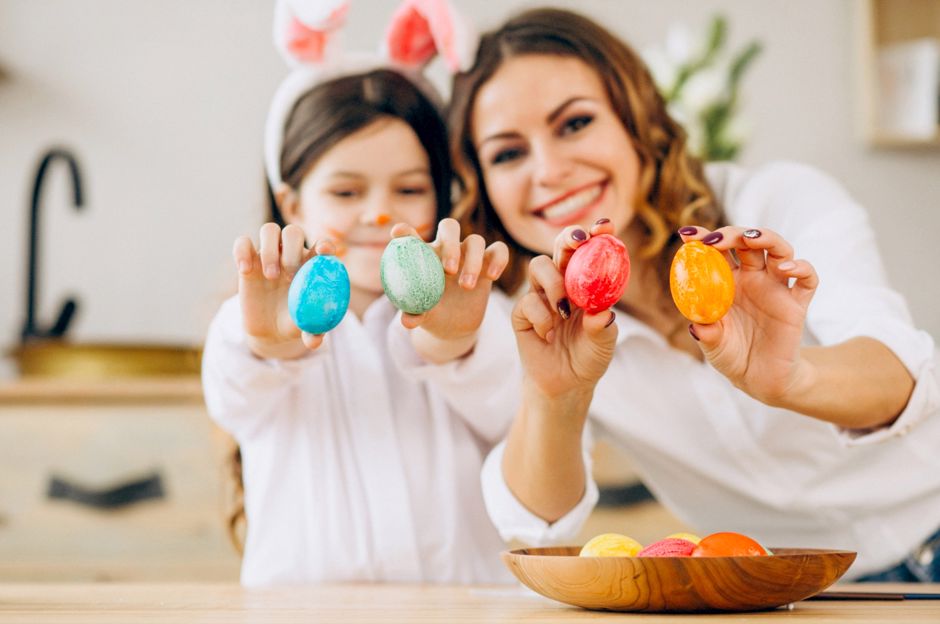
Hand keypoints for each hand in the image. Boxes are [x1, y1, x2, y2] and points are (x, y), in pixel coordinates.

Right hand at [233, 223, 336, 358]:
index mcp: (312, 264)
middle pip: (293, 232)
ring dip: (270, 249)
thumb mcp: (305, 328)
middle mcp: (291, 254)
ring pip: (269, 231)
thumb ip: (313, 332)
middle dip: (292, 249)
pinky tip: (245, 270)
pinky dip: (242, 251)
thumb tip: (315, 341)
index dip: (325, 244)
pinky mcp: (248, 260)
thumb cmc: (295, 322)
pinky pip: (242, 242)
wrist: (270, 329)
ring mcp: (269, 255)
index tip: (324, 252)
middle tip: (290, 276)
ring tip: (270, 277)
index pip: (322, 245)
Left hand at [393, 218, 508, 358]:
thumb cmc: (430, 312)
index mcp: (423, 255)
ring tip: (466, 286)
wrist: (452, 324)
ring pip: (475, 241)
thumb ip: (414, 314)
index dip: (405, 231)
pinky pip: (499, 250)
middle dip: (450, 245)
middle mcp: (447, 249)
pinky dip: (498, 259)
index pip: (412, 235)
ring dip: (472, 261)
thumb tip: (407, 322)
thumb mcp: (421, 315)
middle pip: (450, 227)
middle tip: (449, 270)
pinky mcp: (488, 263)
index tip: (398, 233)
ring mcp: (468, 254)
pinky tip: (492, 276)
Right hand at [512, 221, 618, 397]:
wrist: (566, 385)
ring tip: (564, 309)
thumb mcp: (603, 343)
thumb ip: (603, 327)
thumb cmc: (589, 357)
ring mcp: (540, 296)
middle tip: (578, 243)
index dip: (596, 235)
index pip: (589, 251)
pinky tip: (549, 335)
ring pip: (538, 266)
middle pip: (559, 247)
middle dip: (568, 239)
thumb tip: (603, 312)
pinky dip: (541, 317)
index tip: (606, 227)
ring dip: (553, 282)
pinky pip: (526, 302)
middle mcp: (562, 283)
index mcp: (586, 283)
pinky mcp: (522, 313)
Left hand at [679, 226, 818, 403]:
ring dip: (766, 237)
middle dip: (732, 234)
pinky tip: (786, 268)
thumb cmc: (732, 356)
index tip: (687, 234)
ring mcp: (776, 287)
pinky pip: (807, 279)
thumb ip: (707, 333)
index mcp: (727, 282)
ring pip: (778, 249)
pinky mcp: (797, 302)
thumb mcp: (713, 345)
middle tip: (716, 240)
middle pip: (747, 242)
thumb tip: (697, 325)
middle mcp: (753, 279)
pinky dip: (802, 267)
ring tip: (750, 238)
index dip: (703, 239)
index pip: (717, 252)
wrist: (759, 379)